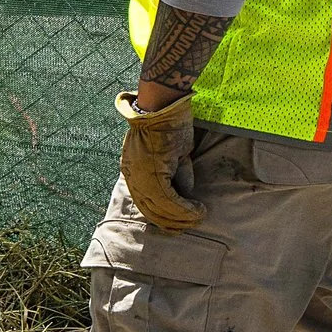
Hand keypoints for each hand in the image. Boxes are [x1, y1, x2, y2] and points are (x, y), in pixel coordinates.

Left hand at [116, 89, 203, 230]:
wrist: (163, 106)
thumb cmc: (169, 124)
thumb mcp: (174, 154)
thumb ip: (176, 174)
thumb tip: (184, 193)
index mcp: (134, 171)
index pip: (145, 202)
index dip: (162, 216)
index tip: (178, 223)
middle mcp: (133, 175)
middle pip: (150, 209)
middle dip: (171, 221)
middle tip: (190, 226)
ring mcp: (141, 174)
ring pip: (160, 207)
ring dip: (181, 217)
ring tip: (198, 217)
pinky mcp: (153, 171)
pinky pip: (168, 199)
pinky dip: (184, 208)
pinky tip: (198, 210)